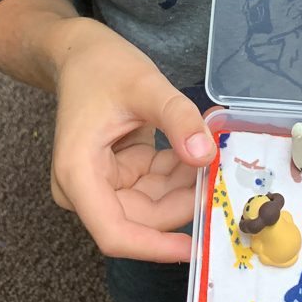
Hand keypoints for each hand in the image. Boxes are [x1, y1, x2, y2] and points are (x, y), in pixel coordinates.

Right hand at [50, 19, 215, 261]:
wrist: (80, 52)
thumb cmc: (102, 65)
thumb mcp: (145, 85)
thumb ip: (177, 119)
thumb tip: (205, 155)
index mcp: (78, 174)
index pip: (115, 232)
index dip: (155, 247)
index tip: (195, 248)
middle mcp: (85, 188)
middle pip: (141, 218)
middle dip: (183, 203)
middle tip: (223, 181)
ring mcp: (103, 183)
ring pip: (154, 204)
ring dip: (187, 186)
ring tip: (217, 158)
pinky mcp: (119, 174)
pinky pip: (156, 185)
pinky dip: (180, 171)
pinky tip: (200, 150)